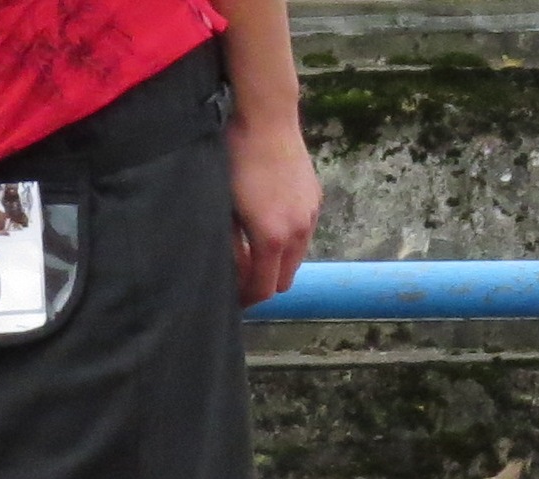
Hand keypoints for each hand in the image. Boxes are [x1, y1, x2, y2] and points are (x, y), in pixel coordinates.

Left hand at [226, 116, 320, 307]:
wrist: (266, 118)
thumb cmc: (235, 160)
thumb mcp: (223, 209)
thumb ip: (229, 248)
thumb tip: (230, 274)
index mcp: (272, 238)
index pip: (264, 290)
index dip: (246, 300)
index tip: (231, 301)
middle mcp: (298, 231)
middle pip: (283, 281)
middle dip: (261, 286)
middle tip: (237, 281)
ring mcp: (310, 214)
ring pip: (295, 258)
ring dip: (275, 264)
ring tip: (250, 254)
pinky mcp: (314, 199)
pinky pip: (302, 234)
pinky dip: (286, 242)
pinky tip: (266, 227)